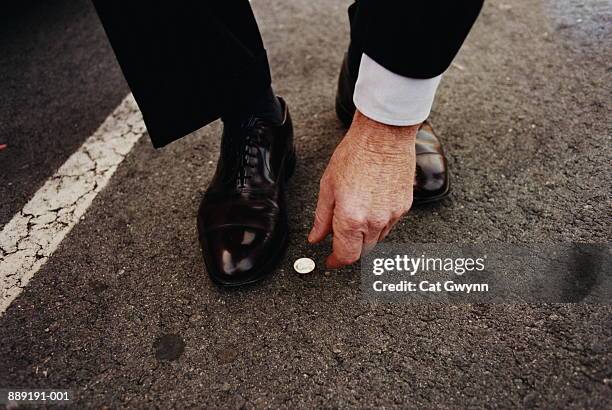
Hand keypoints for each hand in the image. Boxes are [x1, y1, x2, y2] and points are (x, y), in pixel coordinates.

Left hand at [308, 110, 417, 268]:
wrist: (384, 136)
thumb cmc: (355, 154)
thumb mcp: (328, 187)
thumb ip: (322, 218)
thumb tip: (316, 237)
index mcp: (351, 219)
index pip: (346, 255)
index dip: (336, 262)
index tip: (331, 261)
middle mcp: (374, 221)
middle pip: (362, 252)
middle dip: (349, 250)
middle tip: (339, 239)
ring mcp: (392, 215)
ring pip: (377, 239)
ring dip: (364, 237)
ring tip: (354, 216)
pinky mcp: (404, 207)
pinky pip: (389, 225)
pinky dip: (378, 223)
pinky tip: (370, 205)